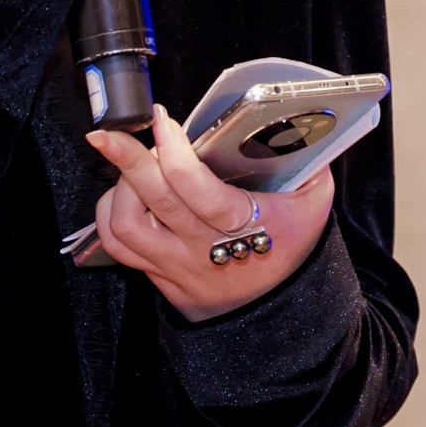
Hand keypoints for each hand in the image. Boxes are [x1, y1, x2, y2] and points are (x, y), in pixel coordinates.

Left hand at [88, 123, 339, 321]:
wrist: (279, 309)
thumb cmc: (292, 246)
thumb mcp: (314, 200)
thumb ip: (309, 157)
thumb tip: (298, 117)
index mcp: (246, 225)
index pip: (199, 189)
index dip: (175, 153)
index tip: (163, 121)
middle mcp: (206, 247)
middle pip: (156, 201)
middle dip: (128, 159)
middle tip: (113, 133)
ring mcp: (178, 265)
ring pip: (128, 226)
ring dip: (121, 189)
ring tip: (130, 168)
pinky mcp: (160, 276)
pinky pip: (120, 247)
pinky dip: (111, 215)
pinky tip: (121, 196)